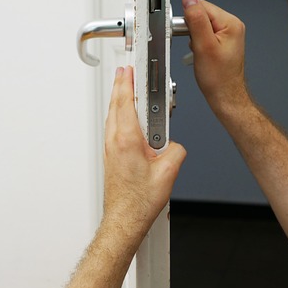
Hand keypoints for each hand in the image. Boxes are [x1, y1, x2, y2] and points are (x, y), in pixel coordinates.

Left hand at [102, 66, 185, 245]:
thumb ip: (176, 149)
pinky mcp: (111, 156)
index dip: (128, 80)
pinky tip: (127, 117)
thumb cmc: (139, 201)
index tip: (131, 68)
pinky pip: (114, 128)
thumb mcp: (169, 171)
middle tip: (127, 71)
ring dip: (120, 100)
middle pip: (116, 104)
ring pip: (113, 115)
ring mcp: (110, 148)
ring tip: (128, 89)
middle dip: (122, 85)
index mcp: (127, 139)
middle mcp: (114, 141)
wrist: (124, 219)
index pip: (126, 100)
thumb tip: (175, 143)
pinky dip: (119, 115)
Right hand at [182, 0, 251, 115]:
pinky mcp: (222, 42)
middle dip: (192, 29)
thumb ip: (196, 20)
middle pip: (202, 14)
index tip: (188, 35)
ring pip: (202, 25)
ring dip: (195, 37)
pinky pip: (205, 34)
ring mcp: (228, 34)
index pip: (202, 6)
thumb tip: (189, 0)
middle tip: (196, 47)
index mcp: (231, 23)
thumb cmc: (218, 77)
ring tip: (200, 52)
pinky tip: (202, 54)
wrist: (224, 95)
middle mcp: (232, 26)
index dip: (190, 20)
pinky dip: (198, 43)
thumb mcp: (203, 46)